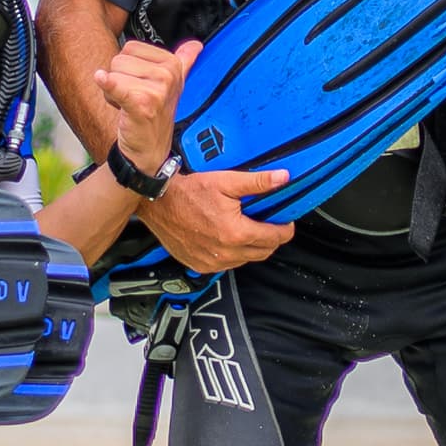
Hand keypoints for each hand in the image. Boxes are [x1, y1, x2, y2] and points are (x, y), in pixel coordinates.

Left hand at [103, 37, 189, 178]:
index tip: (142, 85)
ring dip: (114, 92)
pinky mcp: (141, 104)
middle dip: (120, 79)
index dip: (129, 68)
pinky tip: (102, 80)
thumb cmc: (157, 116)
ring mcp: (157, 90)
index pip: (131, 48)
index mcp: (174, 65)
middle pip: (119, 60)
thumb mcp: (175, 86)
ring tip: (130, 105)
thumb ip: (185, 61)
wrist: (149, 150)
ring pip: (113, 73)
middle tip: (134, 98)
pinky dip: (106, 84)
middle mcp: (168, 75)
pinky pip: (115, 85)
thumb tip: (196, 45)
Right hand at [144, 165, 292, 271]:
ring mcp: (212, 263)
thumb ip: (258, 182)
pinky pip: (227, 265)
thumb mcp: (226, 181)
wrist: (158, 203)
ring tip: (247, 228)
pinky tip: (229, 238)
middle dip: (271, 238)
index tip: (286, 222)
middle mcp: (226, 253)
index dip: (285, 229)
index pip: (275, 238)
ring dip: (252, 247)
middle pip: (264, 252)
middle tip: (268, 223)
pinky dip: (234, 254)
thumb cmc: (190, 191)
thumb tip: (283, 179)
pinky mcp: (200, 266)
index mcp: (236, 233)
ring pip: (246, 260)